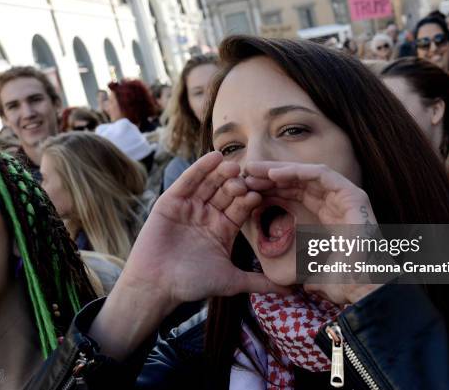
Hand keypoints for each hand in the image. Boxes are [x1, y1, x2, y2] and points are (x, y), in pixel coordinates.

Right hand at [124, 151, 288, 306]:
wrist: (157, 286)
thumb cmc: (191, 284)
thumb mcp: (231, 281)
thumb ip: (260, 282)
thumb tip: (291, 290)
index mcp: (223, 228)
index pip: (241, 207)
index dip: (251, 199)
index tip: (263, 192)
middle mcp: (208, 214)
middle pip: (226, 192)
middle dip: (238, 183)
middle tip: (249, 177)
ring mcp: (189, 206)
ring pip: (209, 183)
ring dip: (222, 173)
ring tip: (234, 165)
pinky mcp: (171, 201)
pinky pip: (187, 181)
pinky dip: (199, 169)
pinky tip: (212, 158)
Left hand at [244, 161, 381, 304]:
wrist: (363, 288)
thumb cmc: (339, 282)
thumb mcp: (307, 269)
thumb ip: (299, 267)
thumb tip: (292, 281)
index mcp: (323, 215)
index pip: (292, 195)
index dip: (269, 189)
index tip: (245, 188)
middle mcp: (334, 203)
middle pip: (297, 181)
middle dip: (270, 176)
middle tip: (244, 172)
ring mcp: (346, 198)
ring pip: (307, 174)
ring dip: (279, 170)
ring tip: (254, 170)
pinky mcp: (354, 195)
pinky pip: (322, 174)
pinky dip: (298, 172)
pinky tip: (274, 174)